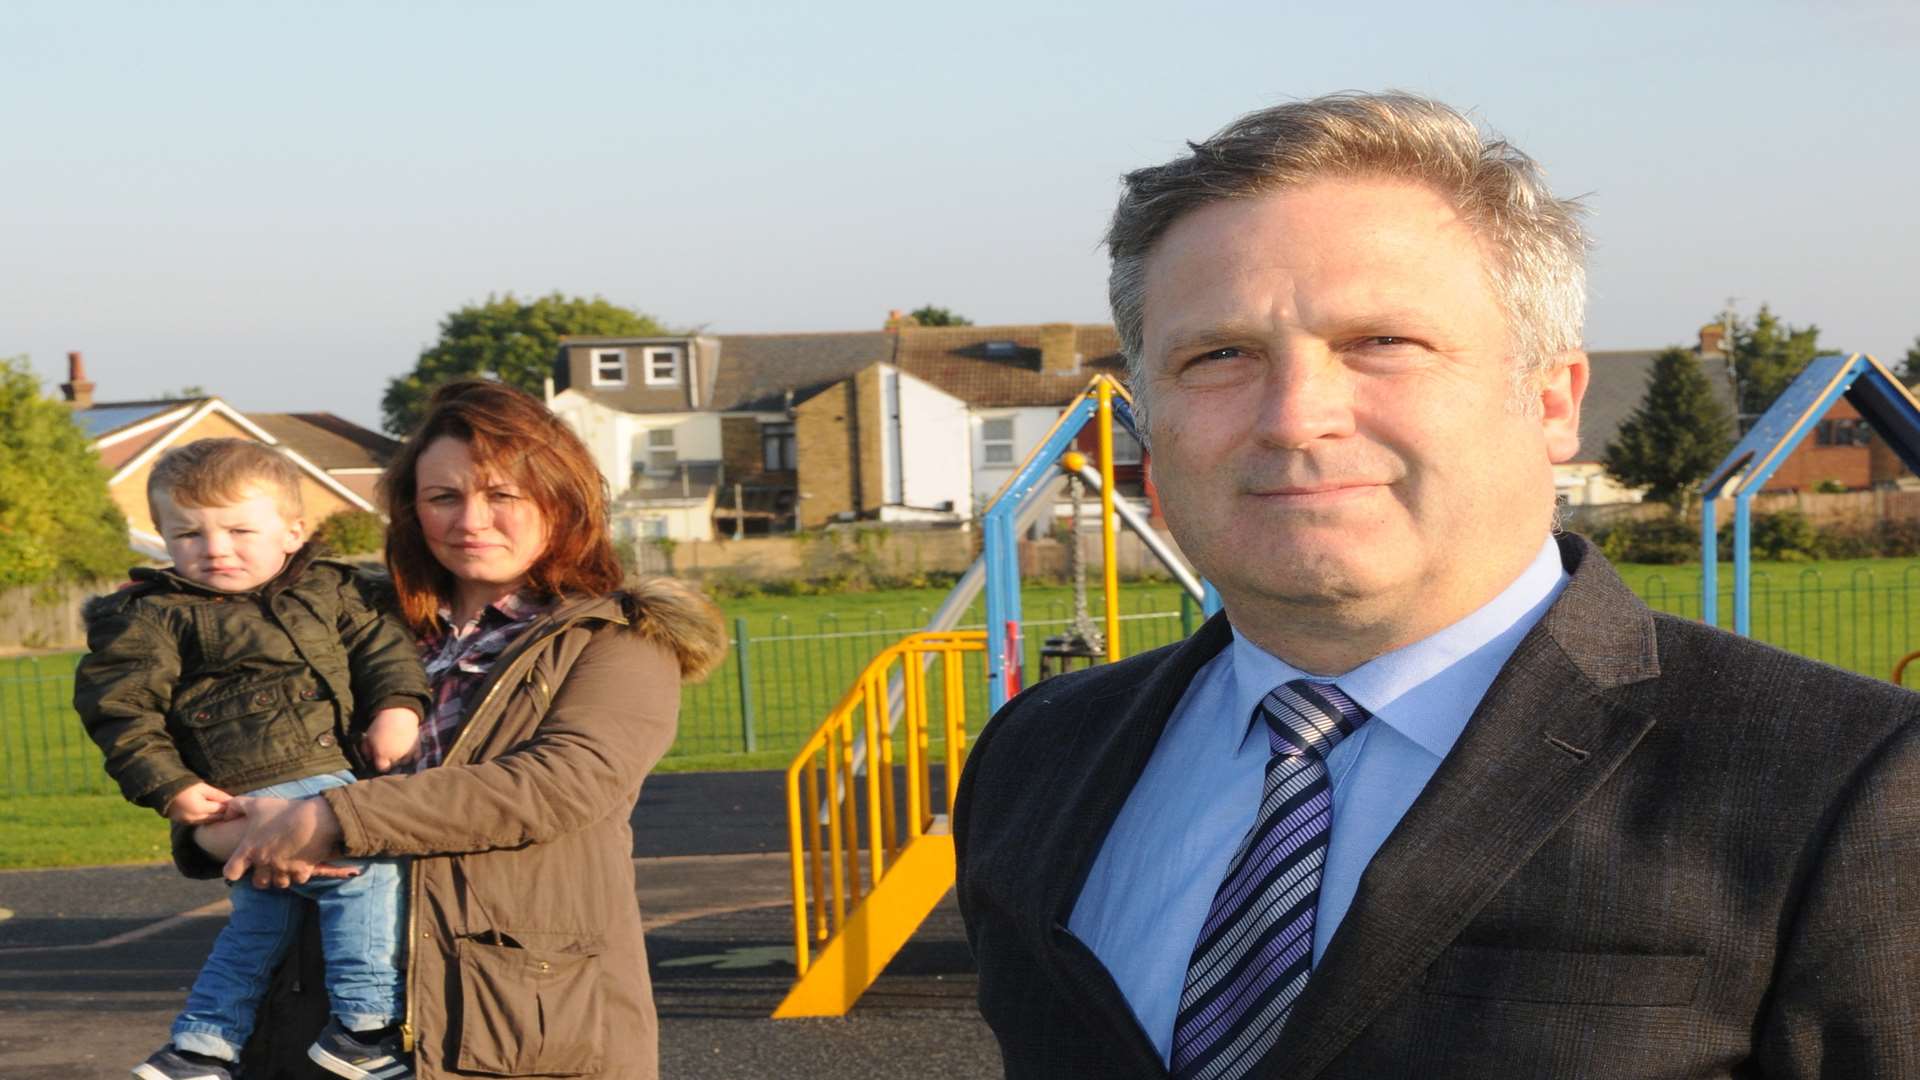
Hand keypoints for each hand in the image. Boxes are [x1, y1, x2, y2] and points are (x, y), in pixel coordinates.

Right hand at [164, 781, 235, 824]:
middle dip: (225, 814)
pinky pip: (200, 822)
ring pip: (209, 821)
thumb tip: (232, 800)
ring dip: (217, 817)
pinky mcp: (185, 823)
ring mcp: (188, 822)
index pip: (221, 810)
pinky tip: (213, 814)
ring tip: (225, 811)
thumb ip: (217, 794)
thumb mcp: (203, 787)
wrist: (164, 791)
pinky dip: (207, 819)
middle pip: (216, 818)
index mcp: (199, 808)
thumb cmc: (185, 786)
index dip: (230, 807)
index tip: (237, 804)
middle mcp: (194, 817)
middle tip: (234, 809)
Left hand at [222, 794, 354, 888]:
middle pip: (258, 883)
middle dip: (262, 877)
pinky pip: (298, 880)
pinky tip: (302, 862)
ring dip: (281, 876)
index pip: (231, 872)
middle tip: (268, 866)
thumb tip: (225, 814)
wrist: (316, 819)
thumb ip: (236, 806)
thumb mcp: (257, 804)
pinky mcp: (301, 871)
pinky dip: (300, 873)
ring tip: (286, 865)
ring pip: (279, 884)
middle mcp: (264, 863)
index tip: (240, 866)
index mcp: (250, 849)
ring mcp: (283, 869)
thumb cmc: (285, 811)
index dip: (233, 871)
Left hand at [360, 707, 420, 772]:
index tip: (379, 758)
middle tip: (388, 752)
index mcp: (383, 756)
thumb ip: (366, 750)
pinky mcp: (417, 747)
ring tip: (398, 751)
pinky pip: (416, 757)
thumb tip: (368, 758)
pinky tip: (408, 752)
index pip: (382, 768)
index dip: (380, 764)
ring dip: (401, 759)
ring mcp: (408, 753)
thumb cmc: (380, 725)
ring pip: (405, 762)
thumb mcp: (368, 737)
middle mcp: (396, 757)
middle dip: (390, 761)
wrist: (398, 713)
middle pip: (393, 765)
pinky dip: (413, 756)